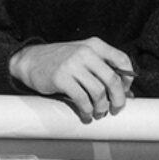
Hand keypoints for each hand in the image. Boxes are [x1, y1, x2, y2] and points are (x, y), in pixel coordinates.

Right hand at [9, 38, 134, 121]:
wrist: (31, 60)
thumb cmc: (60, 61)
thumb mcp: (83, 57)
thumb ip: (101, 69)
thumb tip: (124, 93)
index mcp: (95, 45)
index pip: (122, 60)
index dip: (128, 79)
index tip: (125, 90)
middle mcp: (85, 52)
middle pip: (112, 79)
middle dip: (118, 99)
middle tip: (116, 109)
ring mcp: (73, 64)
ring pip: (98, 92)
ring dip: (101, 108)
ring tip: (98, 113)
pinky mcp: (61, 78)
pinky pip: (82, 99)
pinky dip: (86, 111)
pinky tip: (85, 115)